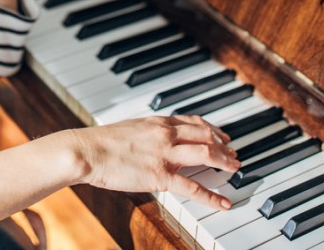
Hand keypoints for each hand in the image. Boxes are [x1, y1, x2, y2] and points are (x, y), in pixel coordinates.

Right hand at [69, 115, 240, 209]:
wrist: (88, 151)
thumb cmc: (102, 142)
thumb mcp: (131, 128)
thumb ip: (149, 133)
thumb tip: (155, 139)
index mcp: (158, 122)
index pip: (194, 122)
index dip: (212, 129)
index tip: (222, 136)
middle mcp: (166, 134)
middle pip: (206, 136)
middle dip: (224, 145)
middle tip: (234, 154)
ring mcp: (165, 154)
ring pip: (206, 154)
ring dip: (225, 161)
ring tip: (236, 169)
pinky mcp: (161, 175)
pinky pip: (193, 187)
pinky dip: (212, 196)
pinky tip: (223, 201)